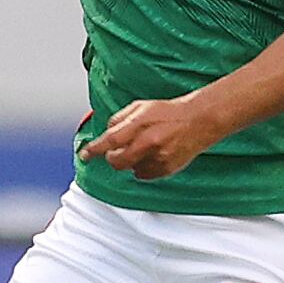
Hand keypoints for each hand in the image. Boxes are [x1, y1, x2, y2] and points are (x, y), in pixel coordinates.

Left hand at [79, 97, 219, 180]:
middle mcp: (148, 142)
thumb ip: (120, 119)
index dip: (94, 150)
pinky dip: (143, 168)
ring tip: (144, 148)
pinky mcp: (167, 169)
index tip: (85, 156)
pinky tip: (154, 155)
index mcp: (140, 124)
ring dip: (131, 162)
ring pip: (130, 169)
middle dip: (113, 158)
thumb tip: (106, 133)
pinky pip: (144, 175)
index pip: (110, 140)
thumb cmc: (168, 112)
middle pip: (117, 161)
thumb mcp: (141, 106)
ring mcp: (158, 157)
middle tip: (117, 151)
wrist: (198, 120)